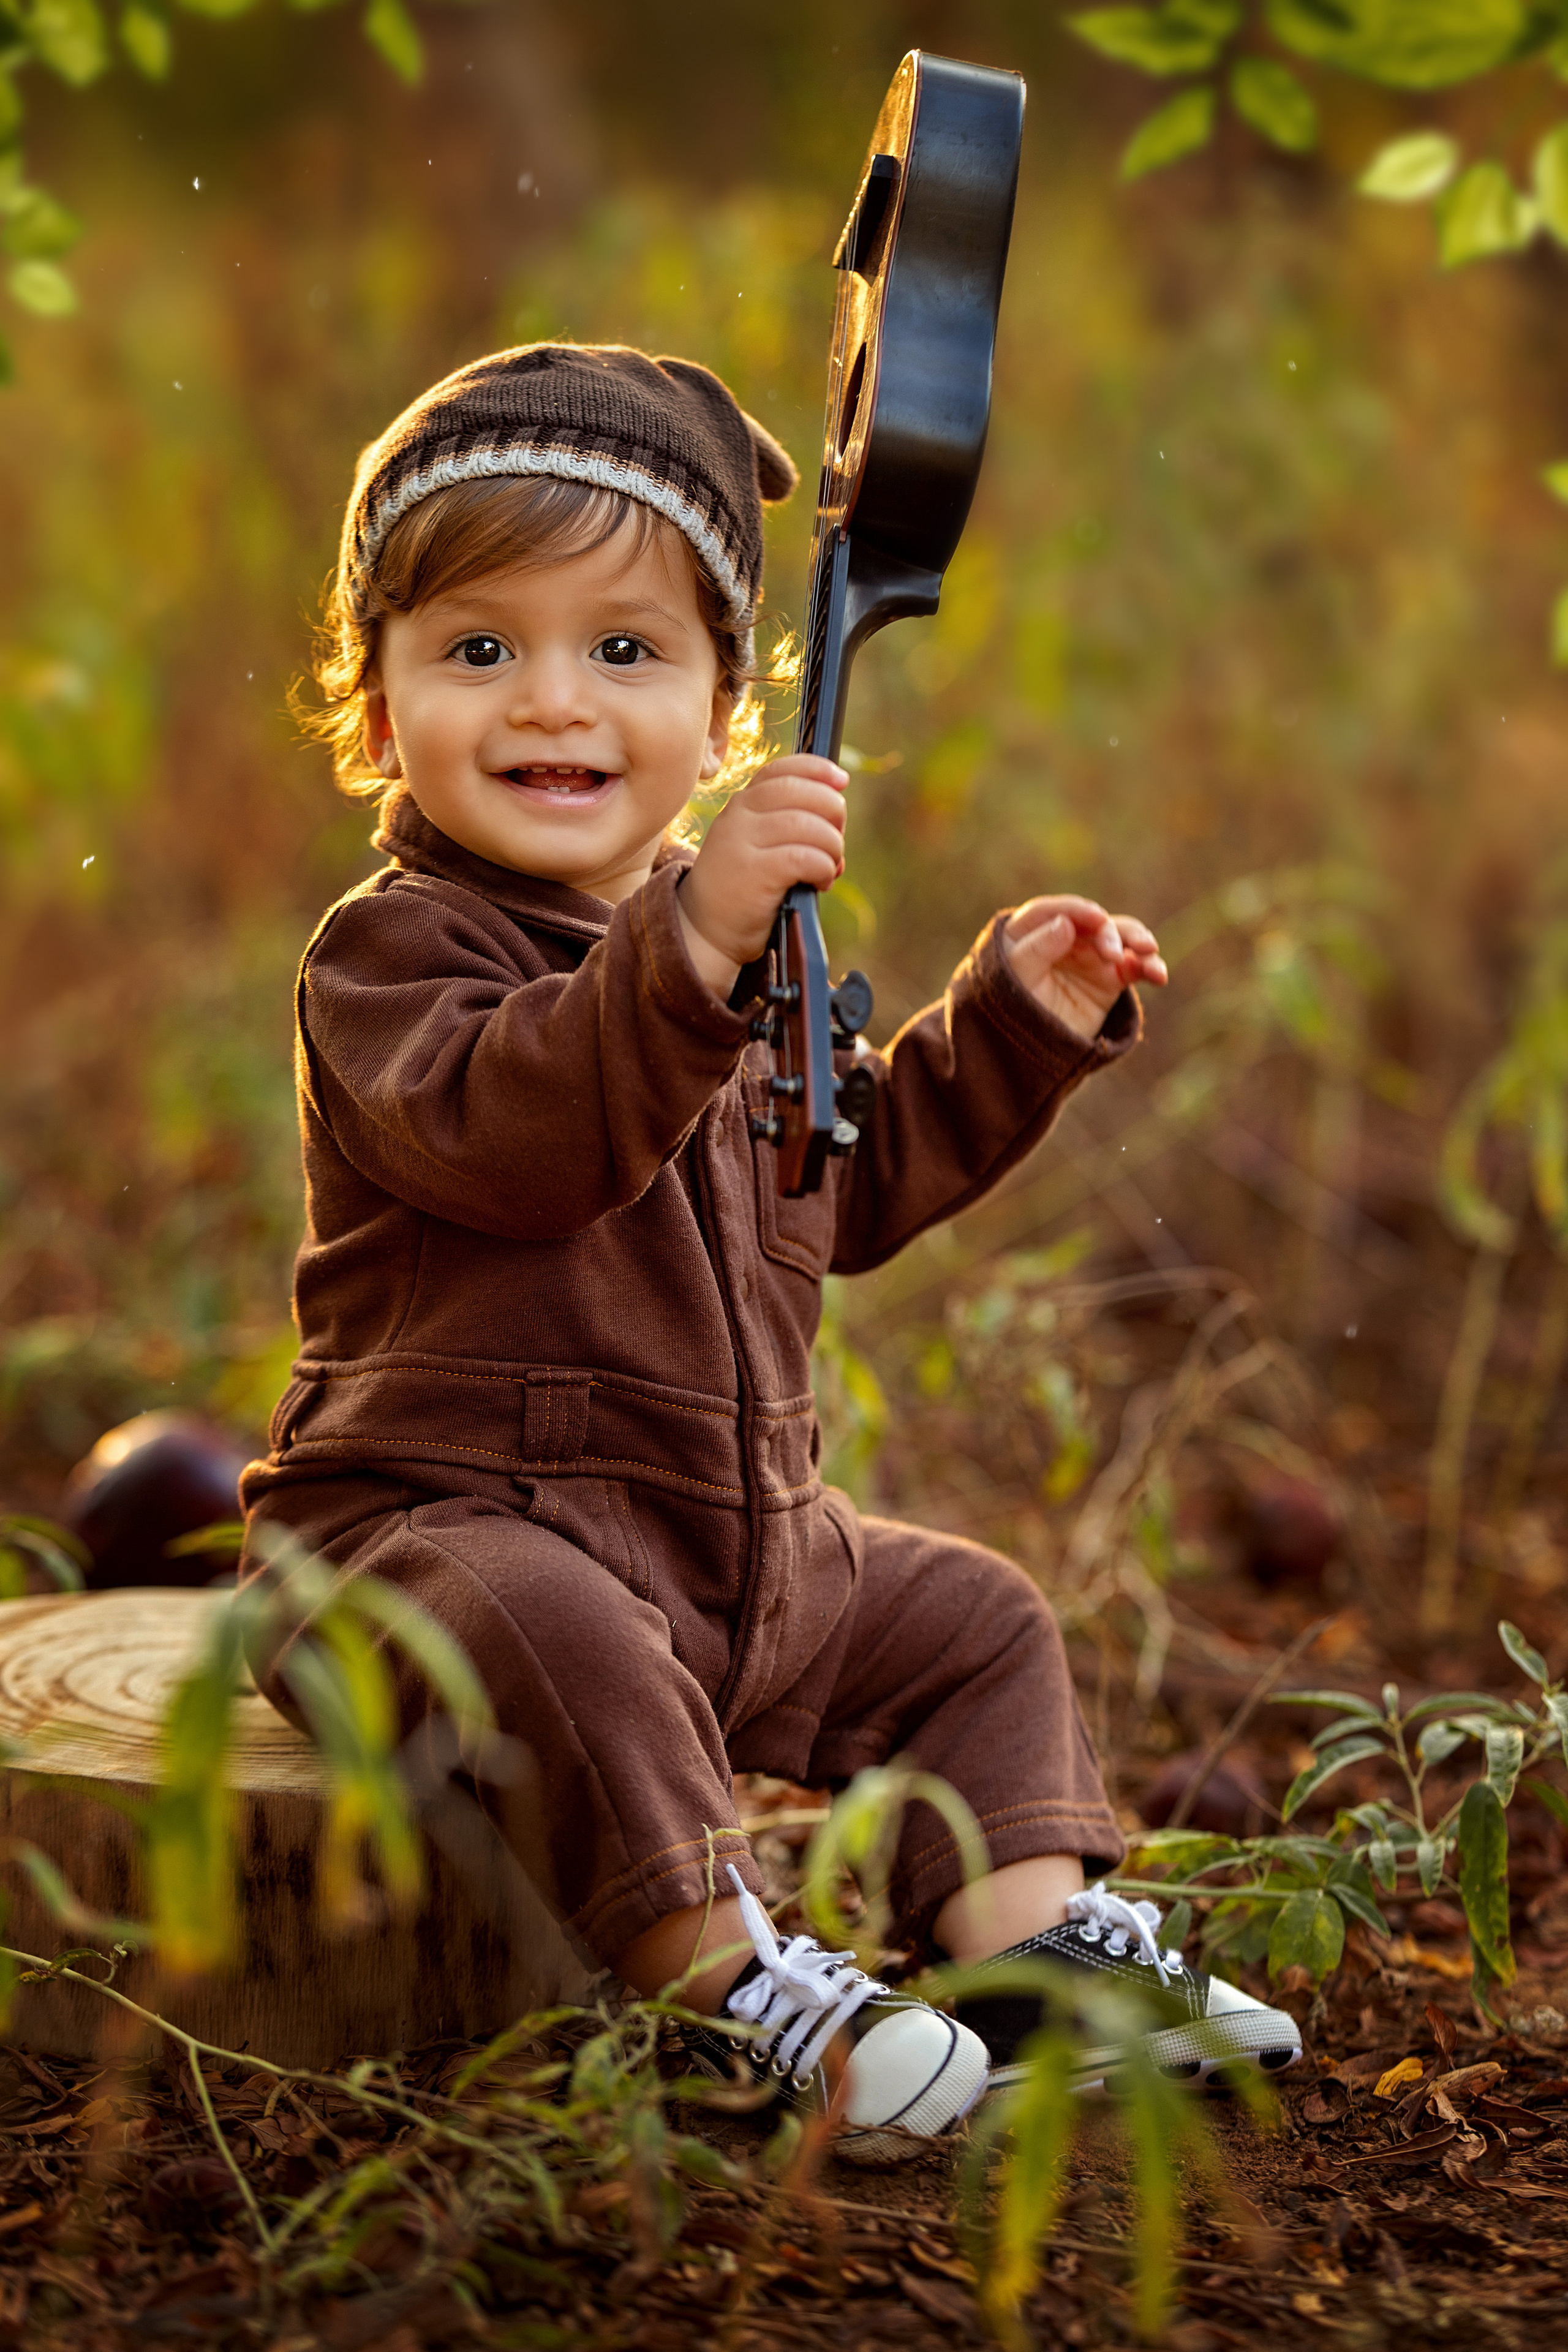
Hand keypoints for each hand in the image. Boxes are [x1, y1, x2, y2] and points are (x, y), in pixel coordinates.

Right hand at [677, 755, 847, 993]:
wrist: (705, 931)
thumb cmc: (741, 889)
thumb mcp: (756, 846)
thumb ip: (787, 826)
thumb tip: (837, 825)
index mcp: (741, 805)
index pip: (781, 770)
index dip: (816, 770)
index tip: (842, 780)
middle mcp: (738, 816)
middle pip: (799, 792)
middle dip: (832, 811)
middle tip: (836, 840)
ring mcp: (743, 843)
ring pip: (807, 825)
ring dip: (832, 845)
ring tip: (829, 866)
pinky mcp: (754, 872)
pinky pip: (805, 857)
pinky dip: (824, 868)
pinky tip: (821, 881)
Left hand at [1003, 896, 1167, 1039]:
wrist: (1026, 1049)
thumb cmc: (1010, 1007)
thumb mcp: (1017, 978)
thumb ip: (1037, 949)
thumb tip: (1065, 921)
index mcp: (1031, 931)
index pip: (1056, 911)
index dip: (1077, 910)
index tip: (1096, 917)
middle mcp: (1064, 936)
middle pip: (1094, 923)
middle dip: (1109, 933)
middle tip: (1112, 953)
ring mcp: (1090, 955)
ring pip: (1121, 938)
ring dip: (1137, 941)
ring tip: (1148, 952)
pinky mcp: (1111, 976)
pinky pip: (1135, 965)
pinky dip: (1149, 967)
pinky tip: (1158, 975)